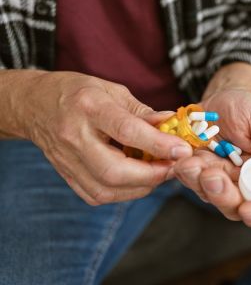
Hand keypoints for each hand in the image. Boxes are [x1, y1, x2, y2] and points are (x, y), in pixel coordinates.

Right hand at [18, 71, 191, 204]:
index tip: (182, 150)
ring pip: (107, 189)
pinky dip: (125, 192)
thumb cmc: (78, 93)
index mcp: (89, 107)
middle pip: (115, 171)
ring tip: (159, 171)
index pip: (127, 131)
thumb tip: (172, 125)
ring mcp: (67, 161)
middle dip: (152, 175)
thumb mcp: (112, 90)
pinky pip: (99, 195)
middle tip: (174, 166)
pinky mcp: (67, 177)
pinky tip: (138, 178)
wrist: (34, 105)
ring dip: (142, 186)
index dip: (158, 144)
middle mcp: (75, 137)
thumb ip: (142, 111)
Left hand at [173, 89, 250, 227]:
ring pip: (205, 193)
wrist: (218, 98)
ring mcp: (214, 179)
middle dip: (221, 195)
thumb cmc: (246, 110)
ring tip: (192, 161)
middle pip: (231, 206)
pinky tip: (183, 157)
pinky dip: (183, 170)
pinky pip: (186, 177)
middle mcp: (238, 185)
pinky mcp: (193, 170)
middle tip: (212, 176)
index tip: (248, 209)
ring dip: (197, 181)